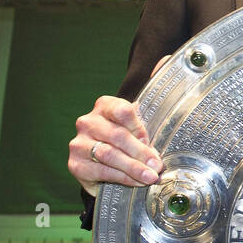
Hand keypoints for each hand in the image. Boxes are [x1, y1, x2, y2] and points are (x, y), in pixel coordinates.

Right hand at [68, 56, 171, 195]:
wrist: (106, 168)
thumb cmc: (128, 139)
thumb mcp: (143, 118)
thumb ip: (153, 90)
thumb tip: (167, 59)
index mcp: (105, 106)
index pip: (123, 110)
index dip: (140, 128)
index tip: (152, 140)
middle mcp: (88, 121)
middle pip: (117, 136)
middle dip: (141, 153)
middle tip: (158, 165)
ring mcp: (78, 143)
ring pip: (109, 154)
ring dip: (133, 168)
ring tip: (150, 177)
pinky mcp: (75, 164)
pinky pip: (100, 171)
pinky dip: (121, 178)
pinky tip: (135, 183)